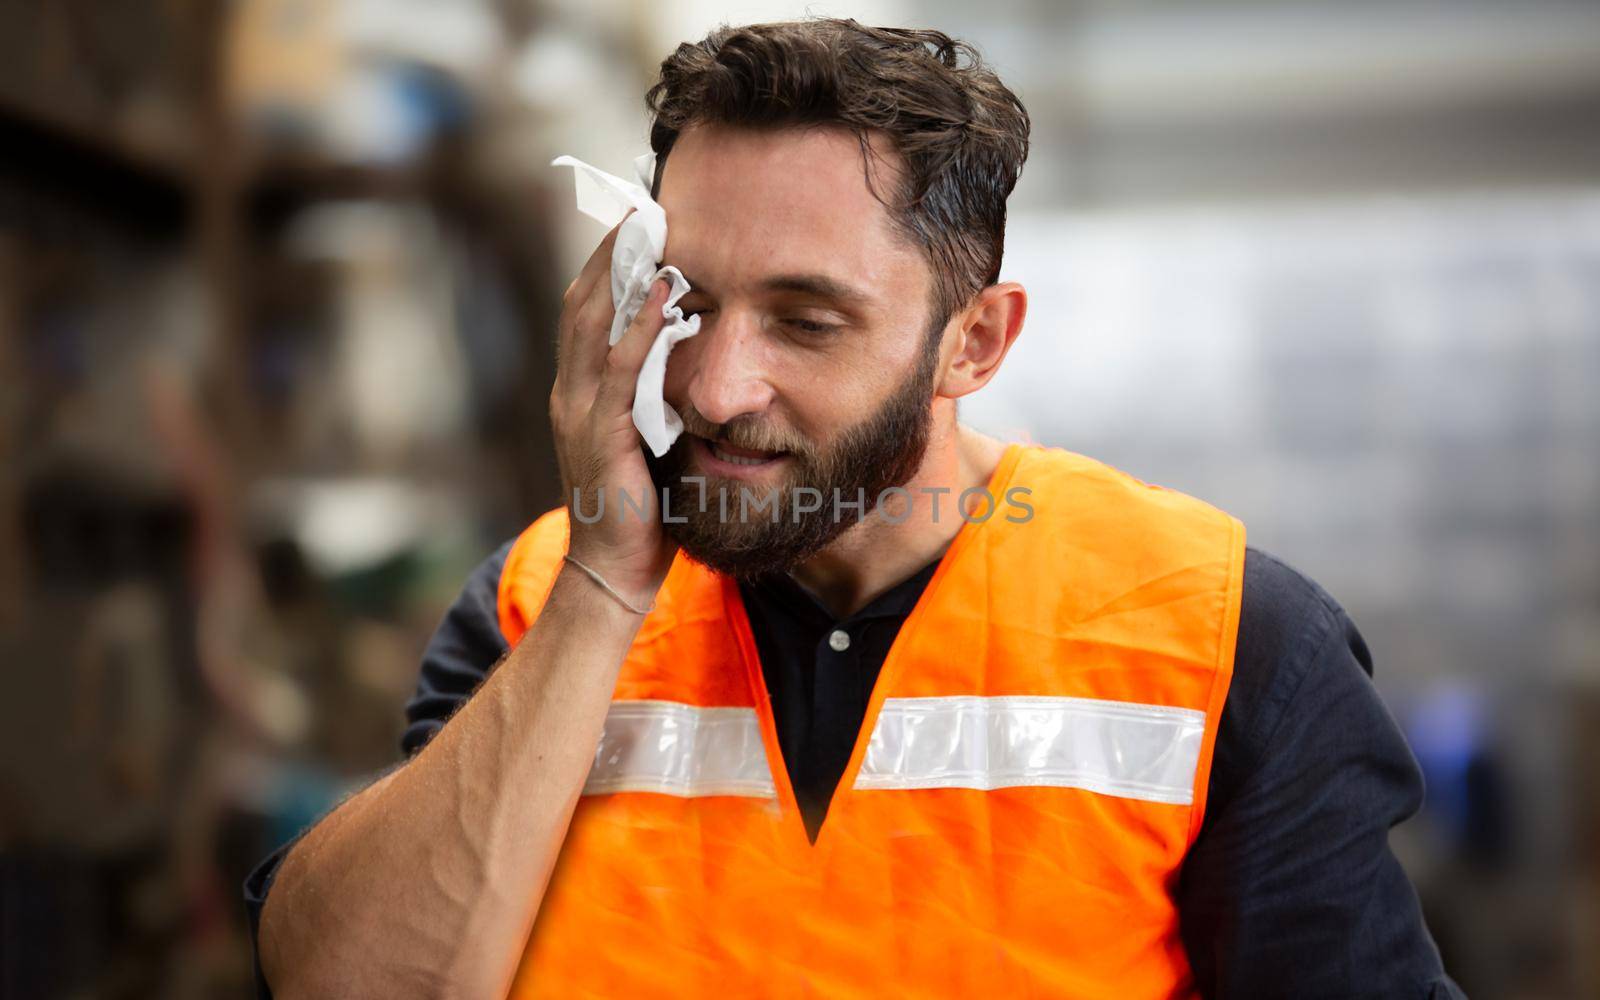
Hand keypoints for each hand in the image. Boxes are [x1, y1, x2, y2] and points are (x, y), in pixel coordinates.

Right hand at [549, 221, 677, 604]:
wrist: (615, 571)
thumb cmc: (640, 509)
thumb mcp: (648, 438)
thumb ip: (658, 395)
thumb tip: (695, 353)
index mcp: (579, 390)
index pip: (587, 308)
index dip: (608, 260)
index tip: (640, 216)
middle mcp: (571, 392)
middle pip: (583, 300)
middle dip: (612, 249)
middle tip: (644, 200)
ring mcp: (580, 412)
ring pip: (594, 323)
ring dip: (623, 271)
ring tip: (652, 224)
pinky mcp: (601, 434)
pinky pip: (619, 368)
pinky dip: (640, 326)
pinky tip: (664, 293)